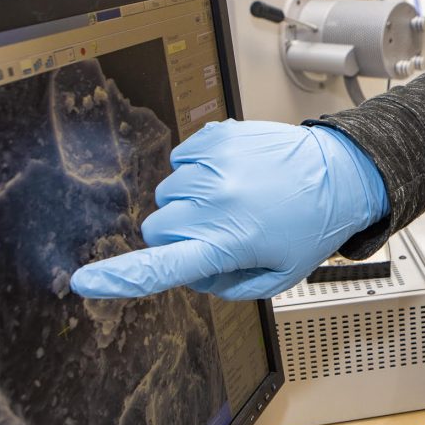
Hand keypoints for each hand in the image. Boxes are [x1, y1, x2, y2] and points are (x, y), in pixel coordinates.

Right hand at [70, 120, 387, 300]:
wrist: (340, 174)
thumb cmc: (311, 227)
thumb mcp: (275, 277)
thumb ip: (226, 286)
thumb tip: (192, 274)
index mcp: (227, 243)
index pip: (163, 266)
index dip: (120, 277)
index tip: (85, 282)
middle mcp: (215, 202)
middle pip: (157, 228)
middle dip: (179, 236)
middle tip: (222, 232)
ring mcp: (214, 166)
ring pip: (168, 193)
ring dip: (191, 202)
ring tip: (237, 200)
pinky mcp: (218, 138)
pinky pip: (182, 159)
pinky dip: (199, 170)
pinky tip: (233, 176)